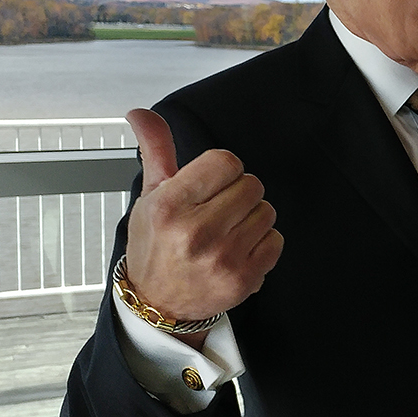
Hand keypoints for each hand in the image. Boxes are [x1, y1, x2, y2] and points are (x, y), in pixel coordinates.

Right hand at [122, 109, 281, 344]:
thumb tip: (141, 112)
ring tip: (225, 232)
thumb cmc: (155, 244)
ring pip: (267, 210)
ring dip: (251, 218)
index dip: (222, 170)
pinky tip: (236, 250)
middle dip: (237, 194)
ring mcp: (222, 258)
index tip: (210, 185)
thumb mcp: (150, 196)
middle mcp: (195, 232)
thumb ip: (155, 150)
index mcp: (169, 206)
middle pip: (251, 185)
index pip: (225, 161)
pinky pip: (276, 239)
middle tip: (216, 211)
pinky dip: (262, 243)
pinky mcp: (244, 278)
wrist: (157, 304)